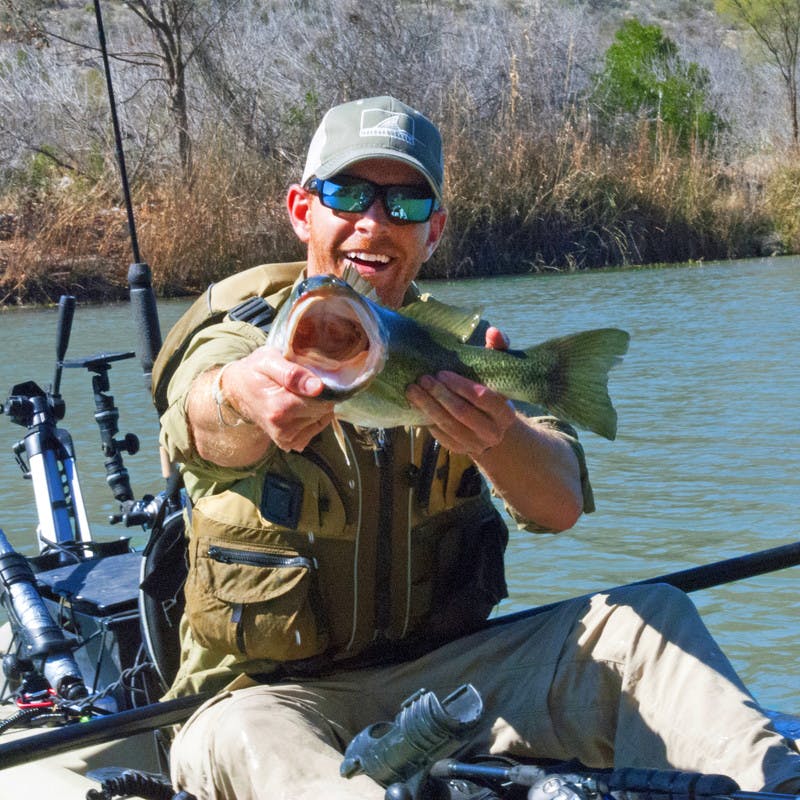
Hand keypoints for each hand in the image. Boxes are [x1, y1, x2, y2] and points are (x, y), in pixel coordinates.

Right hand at [225, 346, 335, 451]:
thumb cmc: (254, 371)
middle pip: (323, 410)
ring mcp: (286, 439)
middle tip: (300, 384)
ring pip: (321, 419)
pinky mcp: (289, 443)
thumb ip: (294, 373)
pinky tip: (297, 407)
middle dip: (318, 396)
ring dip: (315, 406)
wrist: (237, 391)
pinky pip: (315, 429)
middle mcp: (283, 429)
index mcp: (279, 408)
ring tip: (295, 395)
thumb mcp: (270, 361)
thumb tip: (319, 387)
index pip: (323, 401)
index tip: (308, 376)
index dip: (322, 386)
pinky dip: (312, 417)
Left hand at [405, 326, 515, 457]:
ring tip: (412, 390)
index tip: (442, 372)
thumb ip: (498, 351)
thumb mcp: (499, 374)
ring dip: (427, 407)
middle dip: (440, 395)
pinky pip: (440, 436)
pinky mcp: (459, 450)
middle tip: (423, 379)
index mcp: (505, 413)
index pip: (483, 398)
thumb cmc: (494, 394)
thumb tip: (493, 332)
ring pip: (448, 425)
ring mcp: (475, 444)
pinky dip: (426, 420)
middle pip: (462, 413)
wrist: (494, 430)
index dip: (461, 385)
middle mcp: (492, 432)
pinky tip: (415, 406)